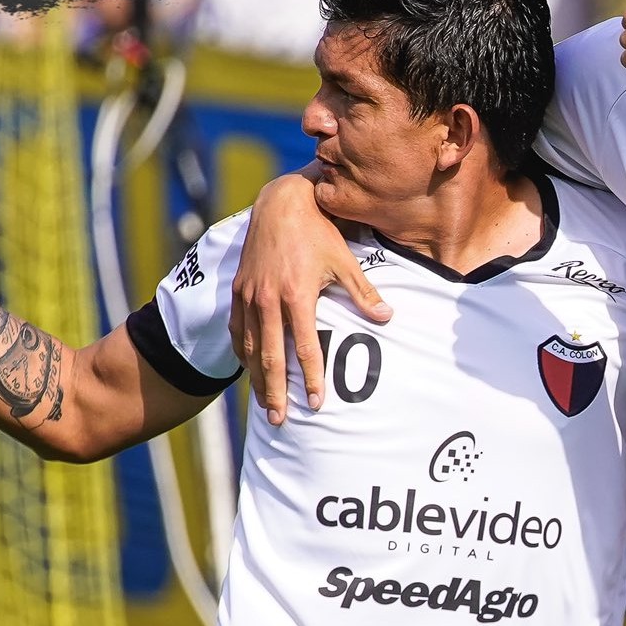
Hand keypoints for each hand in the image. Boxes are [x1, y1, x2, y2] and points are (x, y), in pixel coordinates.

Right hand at [230, 171, 391, 424]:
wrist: (280, 205)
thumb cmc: (318, 232)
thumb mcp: (344, 261)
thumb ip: (363, 293)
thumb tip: (388, 317)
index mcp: (297, 296)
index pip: (304, 348)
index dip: (311, 378)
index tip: (316, 403)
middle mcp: (268, 300)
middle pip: (270, 358)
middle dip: (275, 392)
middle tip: (280, 420)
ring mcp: (250, 297)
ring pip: (249, 348)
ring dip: (257, 379)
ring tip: (265, 404)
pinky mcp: (238, 291)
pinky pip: (237, 331)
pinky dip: (243, 354)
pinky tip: (249, 370)